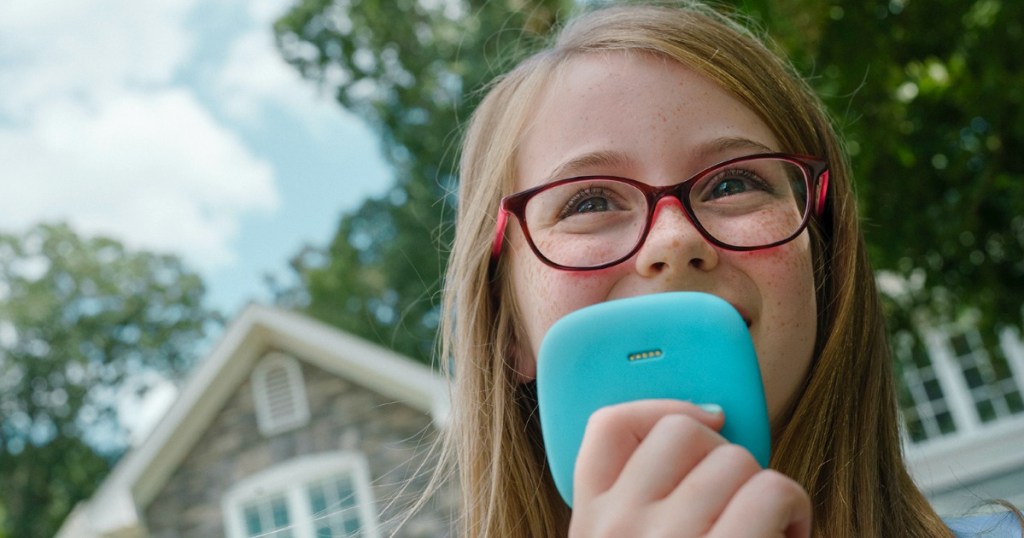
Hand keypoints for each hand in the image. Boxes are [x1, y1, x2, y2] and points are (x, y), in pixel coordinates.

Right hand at [568, 400, 810, 537]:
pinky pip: (772, 489)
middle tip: (735, 497)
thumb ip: (638, 503)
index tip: (703, 417)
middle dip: (724, 454)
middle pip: (683, 430)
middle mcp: (618, 528)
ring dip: (764, 486)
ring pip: (736, 457)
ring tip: (766, 524)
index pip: (608, 425)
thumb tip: (703, 424)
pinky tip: (788, 533)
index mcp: (590, 524)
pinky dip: (794, 507)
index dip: (662, 405)